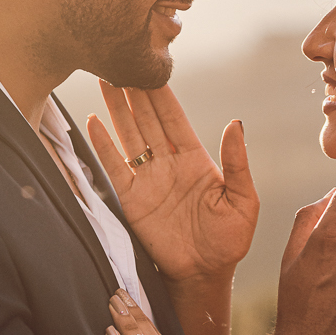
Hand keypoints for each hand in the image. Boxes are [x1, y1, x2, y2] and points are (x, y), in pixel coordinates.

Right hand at [88, 84, 258, 282]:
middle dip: (135, 91)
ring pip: (129, 136)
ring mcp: (149, 180)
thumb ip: (238, 163)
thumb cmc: (229, 240)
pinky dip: (103, 145)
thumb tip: (236, 123)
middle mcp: (169, 164)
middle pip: (147, 120)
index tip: (151, 66)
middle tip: (121, 60)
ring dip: (117, 109)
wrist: (204, 274)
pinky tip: (92, 122)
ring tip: (104, 80)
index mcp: (196, 159)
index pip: (174, 118)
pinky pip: (115, 167)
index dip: (161, 93)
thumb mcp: (243, 200)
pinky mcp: (132, 199)